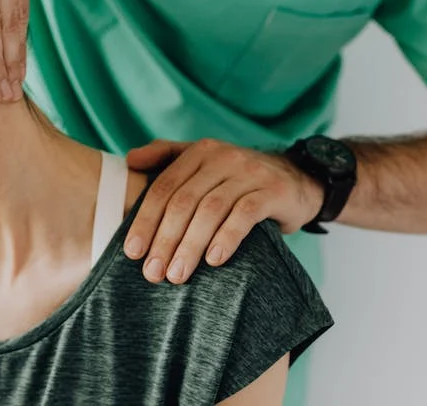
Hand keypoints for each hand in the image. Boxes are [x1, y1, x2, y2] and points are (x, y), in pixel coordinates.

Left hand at [123, 138, 323, 283]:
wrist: (297, 179)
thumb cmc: (239, 179)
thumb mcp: (205, 162)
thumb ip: (167, 156)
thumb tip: (129, 159)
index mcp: (200, 152)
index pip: (164, 187)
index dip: (145, 220)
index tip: (132, 252)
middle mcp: (222, 157)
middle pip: (184, 201)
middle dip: (165, 239)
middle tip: (153, 272)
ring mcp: (249, 172)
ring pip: (211, 209)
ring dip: (190, 245)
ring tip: (177, 275)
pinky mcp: (272, 191)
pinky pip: (245, 215)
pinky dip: (226, 237)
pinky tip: (214, 260)